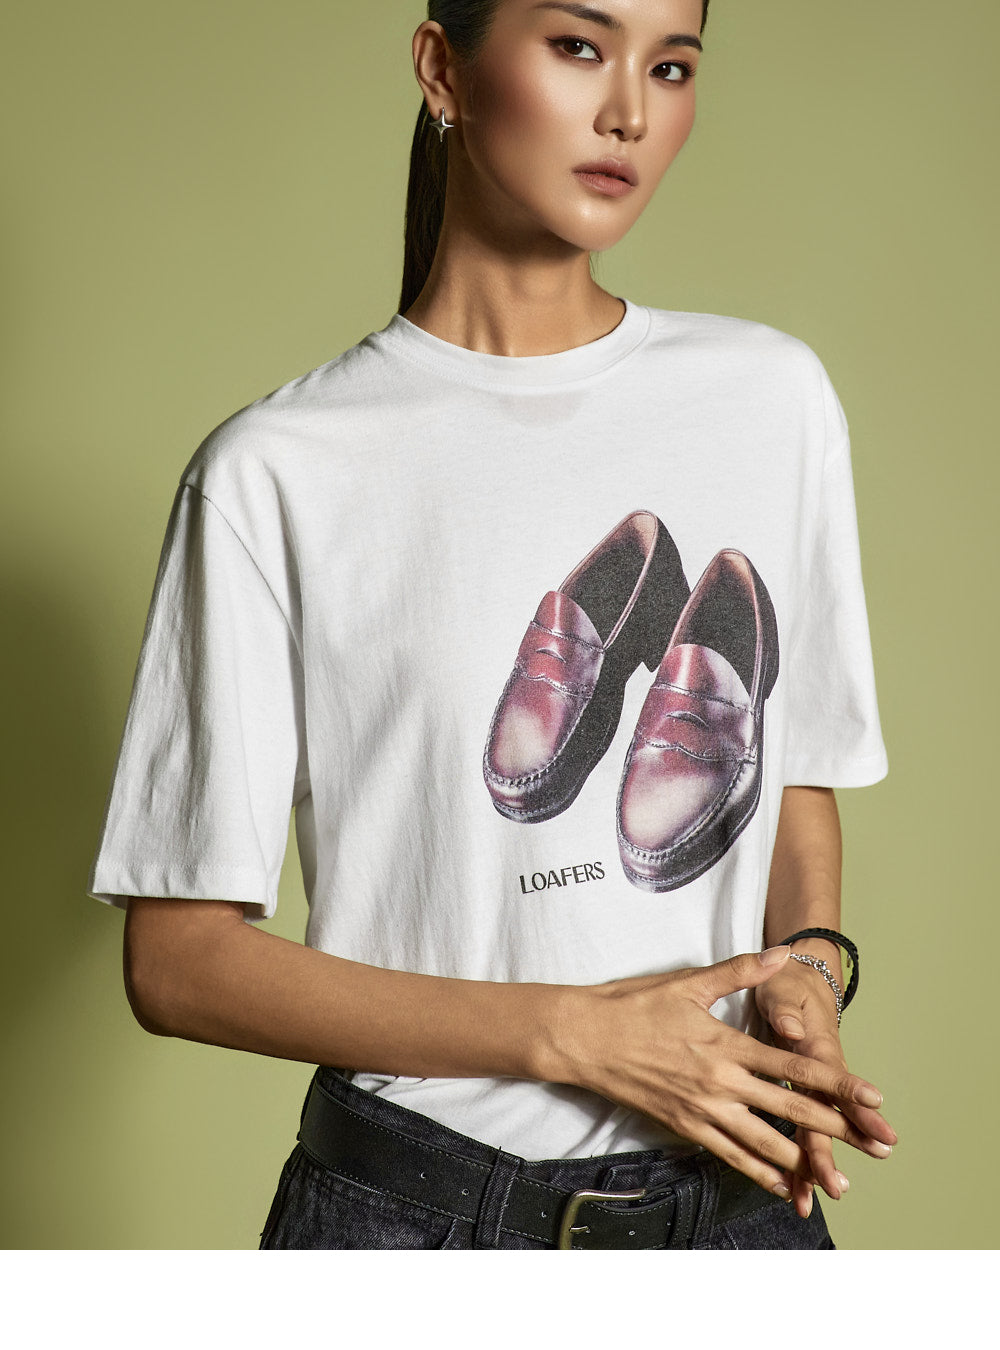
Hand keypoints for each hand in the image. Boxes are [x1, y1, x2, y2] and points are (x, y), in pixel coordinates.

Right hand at [567, 947, 888, 1202]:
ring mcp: (702, 1108)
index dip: (835, 1082)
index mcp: (725, 1043)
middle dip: (836, 1127)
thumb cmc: (634, 1005)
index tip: (871, 1095)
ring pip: (763, 1141)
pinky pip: (729, 1154)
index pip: (792, 1066)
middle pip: (789, 1110)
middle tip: (874, 1144)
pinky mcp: (684, 1126)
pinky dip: (759, 1170)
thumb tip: (782, 954)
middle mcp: (720, 1082)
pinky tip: (782, 1182)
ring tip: (837, 1175)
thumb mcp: (689, 982)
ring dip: (803, 1158)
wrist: (585, 1038)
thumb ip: (740, 971)